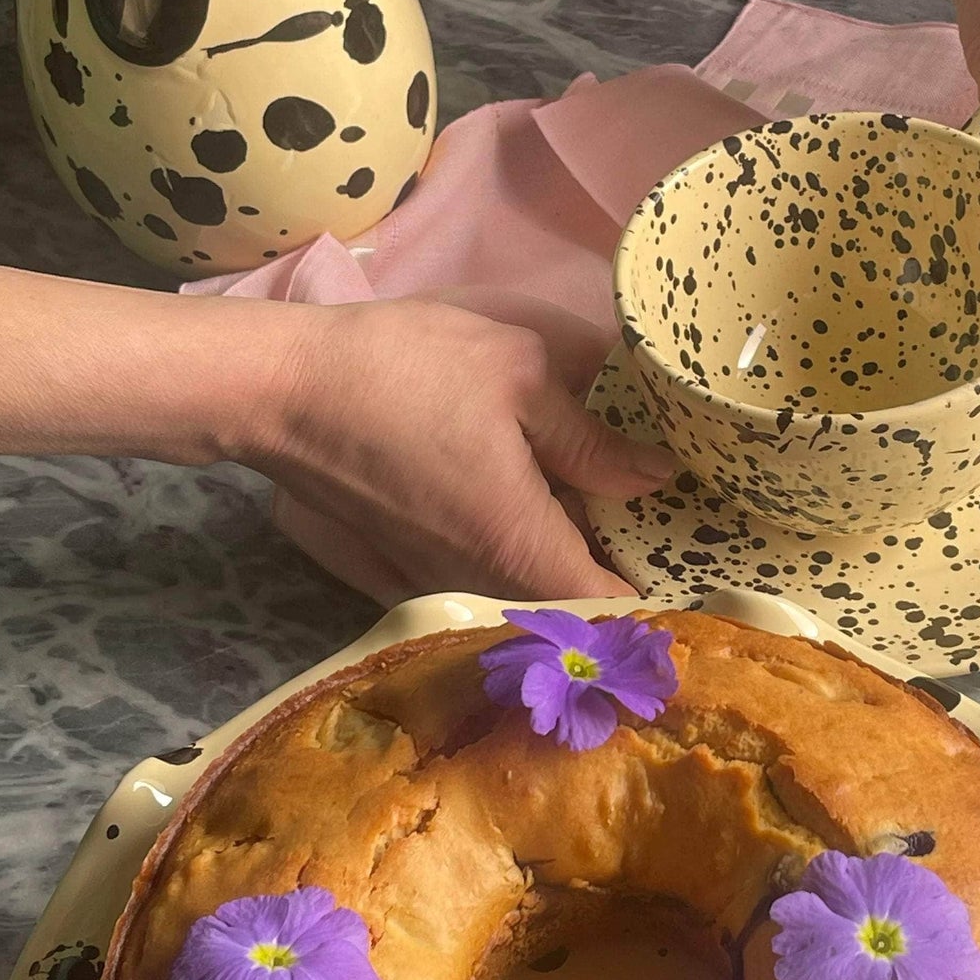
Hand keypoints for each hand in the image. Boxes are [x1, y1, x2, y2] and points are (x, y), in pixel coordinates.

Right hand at [248, 300, 672, 603]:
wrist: (282, 389)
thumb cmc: (405, 371)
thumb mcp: (520, 375)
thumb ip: (594, 438)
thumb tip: (655, 476)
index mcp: (524, 550)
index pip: (618, 608)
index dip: (665, 589)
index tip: (697, 552)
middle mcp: (485, 586)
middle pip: (578, 606)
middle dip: (624, 569)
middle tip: (668, 516)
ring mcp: (443, 582)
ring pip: (531, 591)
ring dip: (574, 558)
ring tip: (617, 501)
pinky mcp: (409, 566)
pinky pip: (488, 573)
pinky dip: (524, 548)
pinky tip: (543, 495)